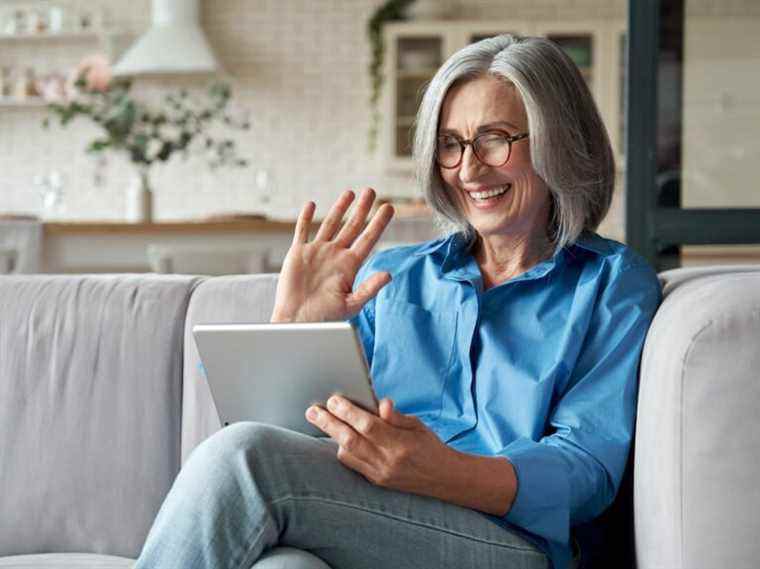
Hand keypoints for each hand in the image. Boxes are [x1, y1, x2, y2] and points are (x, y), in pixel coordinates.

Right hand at [271, 188, 394, 322]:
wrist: (297, 321)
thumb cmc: (325, 317)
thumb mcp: (351, 304)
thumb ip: (369, 288)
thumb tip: (389, 274)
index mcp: (350, 265)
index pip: (368, 239)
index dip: (379, 223)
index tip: (389, 207)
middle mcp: (335, 255)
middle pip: (352, 226)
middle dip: (362, 209)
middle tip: (371, 191)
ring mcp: (317, 252)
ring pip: (330, 224)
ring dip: (339, 208)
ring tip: (349, 193)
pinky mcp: (298, 253)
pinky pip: (302, 231)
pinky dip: (306, 218)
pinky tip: (312, 205)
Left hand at [305, 396, 455, 496]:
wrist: (444, 479)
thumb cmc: (430, 446)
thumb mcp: (418, 426)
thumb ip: (397, 416)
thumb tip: (381, 403)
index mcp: (401, 444)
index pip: (368, 426)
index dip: (348, 412)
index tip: (333, 399)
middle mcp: (388, 462)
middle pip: (351, 441)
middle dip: (328, 424)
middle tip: (312, 411)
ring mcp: (381, 474)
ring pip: (347, 455)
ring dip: (332, 436)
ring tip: (321, 420)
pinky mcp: (376, 482)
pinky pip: (353, 465)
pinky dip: (343, 450)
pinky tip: (337, 437)